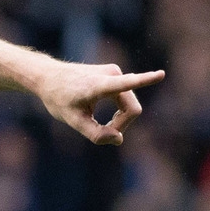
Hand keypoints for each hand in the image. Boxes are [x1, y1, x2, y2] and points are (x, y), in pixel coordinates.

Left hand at [33, 62, 163, 145]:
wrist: (48, 77)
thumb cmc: (58, 98)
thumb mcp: (73, 121)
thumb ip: (95, 134)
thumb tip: (119, 139)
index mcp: (99, 85)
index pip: (127, 84)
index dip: (145, 80)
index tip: (161, 74)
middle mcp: (111, 74)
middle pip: (132, 108)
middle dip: (122, 124)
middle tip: (104, 133)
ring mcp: (115, 71)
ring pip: (130, 104)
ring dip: (119, 118)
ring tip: (101, 124)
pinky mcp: (115, 73)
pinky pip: (126, 98)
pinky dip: (118, 110)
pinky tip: (106, 115)